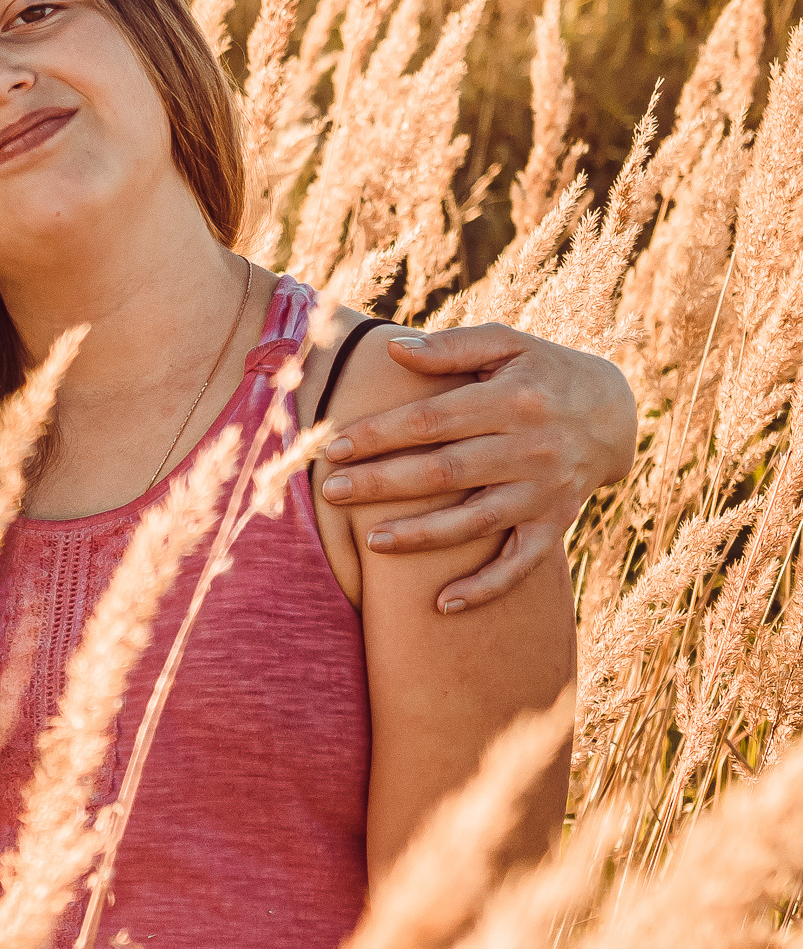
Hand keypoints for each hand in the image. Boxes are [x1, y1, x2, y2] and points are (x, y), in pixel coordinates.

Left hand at [319, 324, 635, 611]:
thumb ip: (452, 347)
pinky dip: (485, 587)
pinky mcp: (556, 523)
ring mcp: (545, 491)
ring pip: (475, 522)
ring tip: (369, 542)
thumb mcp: (508, 343)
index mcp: (514, 400)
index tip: (334, 447)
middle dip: (382, 484)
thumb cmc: (543, 371)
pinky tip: (441, 605)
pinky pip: (521, 564)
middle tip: (331, 492)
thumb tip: (393, 350)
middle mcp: (532, 449)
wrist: (616, 412)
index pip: (431, 421)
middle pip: (444, 472)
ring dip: (421, 536)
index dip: (379, 435)